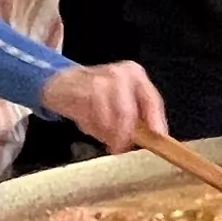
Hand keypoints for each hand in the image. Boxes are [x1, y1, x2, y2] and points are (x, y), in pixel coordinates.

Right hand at [41, 59, 168, 154]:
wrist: (63, 82)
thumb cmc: (94, 95)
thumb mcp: (120, 102)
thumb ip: (135, 118)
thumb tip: (150, 137)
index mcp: (135, 75)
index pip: (151, 99)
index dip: (155, 119)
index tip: (158, 136)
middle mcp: (121, 73)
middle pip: (129, 111)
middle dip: (124, 133)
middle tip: (119, 147)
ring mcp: (102, 78)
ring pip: (111, 115)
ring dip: (107, 132)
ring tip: (104, 138)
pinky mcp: (83, 87)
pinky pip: (93, 114)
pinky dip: (92, 126)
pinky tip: (89, 125)